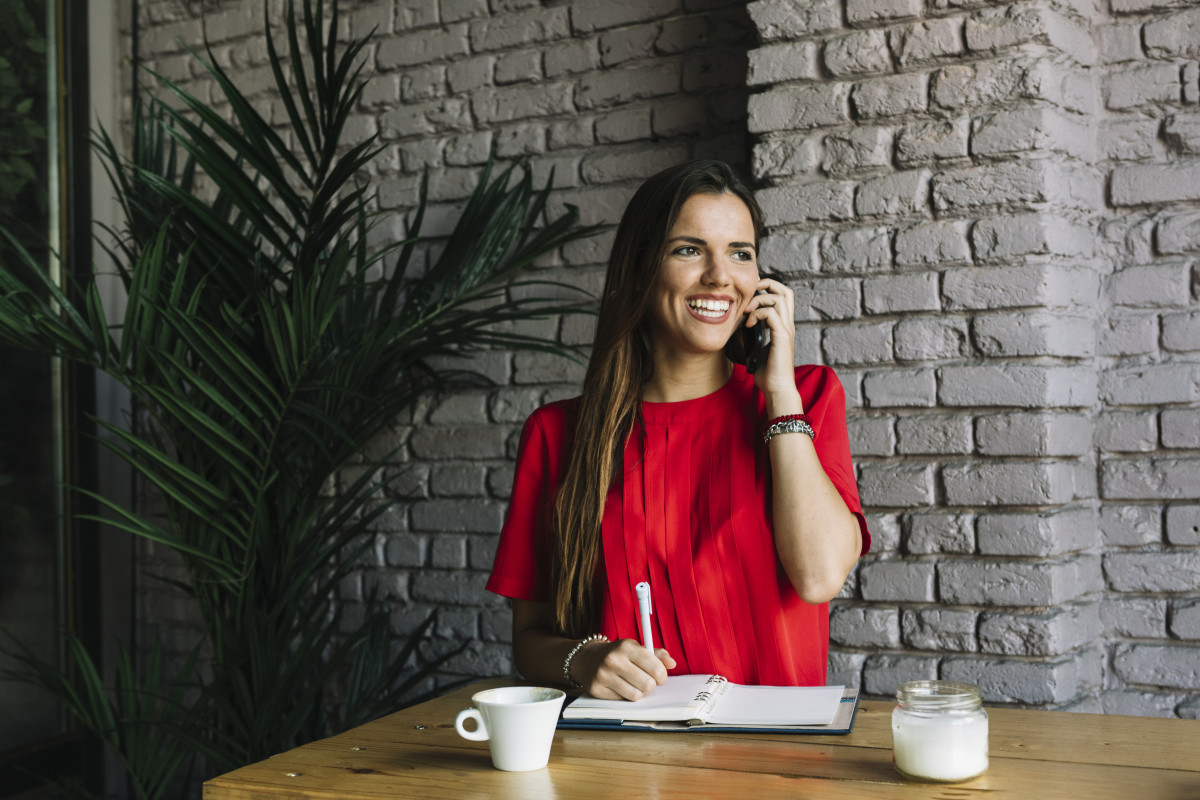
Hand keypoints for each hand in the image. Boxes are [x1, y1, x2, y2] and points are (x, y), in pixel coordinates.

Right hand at [572, 638, 676, 699]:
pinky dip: (624, 696)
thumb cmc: (618, 654)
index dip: (662, 676)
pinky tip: (619, 686)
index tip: (660, 677)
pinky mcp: (596, 689)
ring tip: (633, 684)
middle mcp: (613, 659)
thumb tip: (672, 663)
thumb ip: (656, 655)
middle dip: (650, 685)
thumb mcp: (637, 648)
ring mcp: (603, 675)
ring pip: (636, 695)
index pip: (655, 668)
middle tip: (646, 681)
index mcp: (626, 646)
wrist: (588, 658)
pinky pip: (622, 700)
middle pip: (647, 684)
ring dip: (638, 692)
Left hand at [744, 278, 799, 406]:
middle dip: (766, 285)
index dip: (767, 288)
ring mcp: (786, 330)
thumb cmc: (767, 374)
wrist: (777, 390)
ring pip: (779, 298)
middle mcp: (788, 325)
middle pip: (785, 291)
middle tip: (749, 293)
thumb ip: (754, 336)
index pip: (782, 296)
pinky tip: (748, 324)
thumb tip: (740, 328)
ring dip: (758, 300)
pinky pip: (771, 314)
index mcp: (783, 326)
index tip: (749, 295)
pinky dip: (757, 314)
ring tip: (746, 312)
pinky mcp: (782, 337)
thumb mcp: (758, 349)